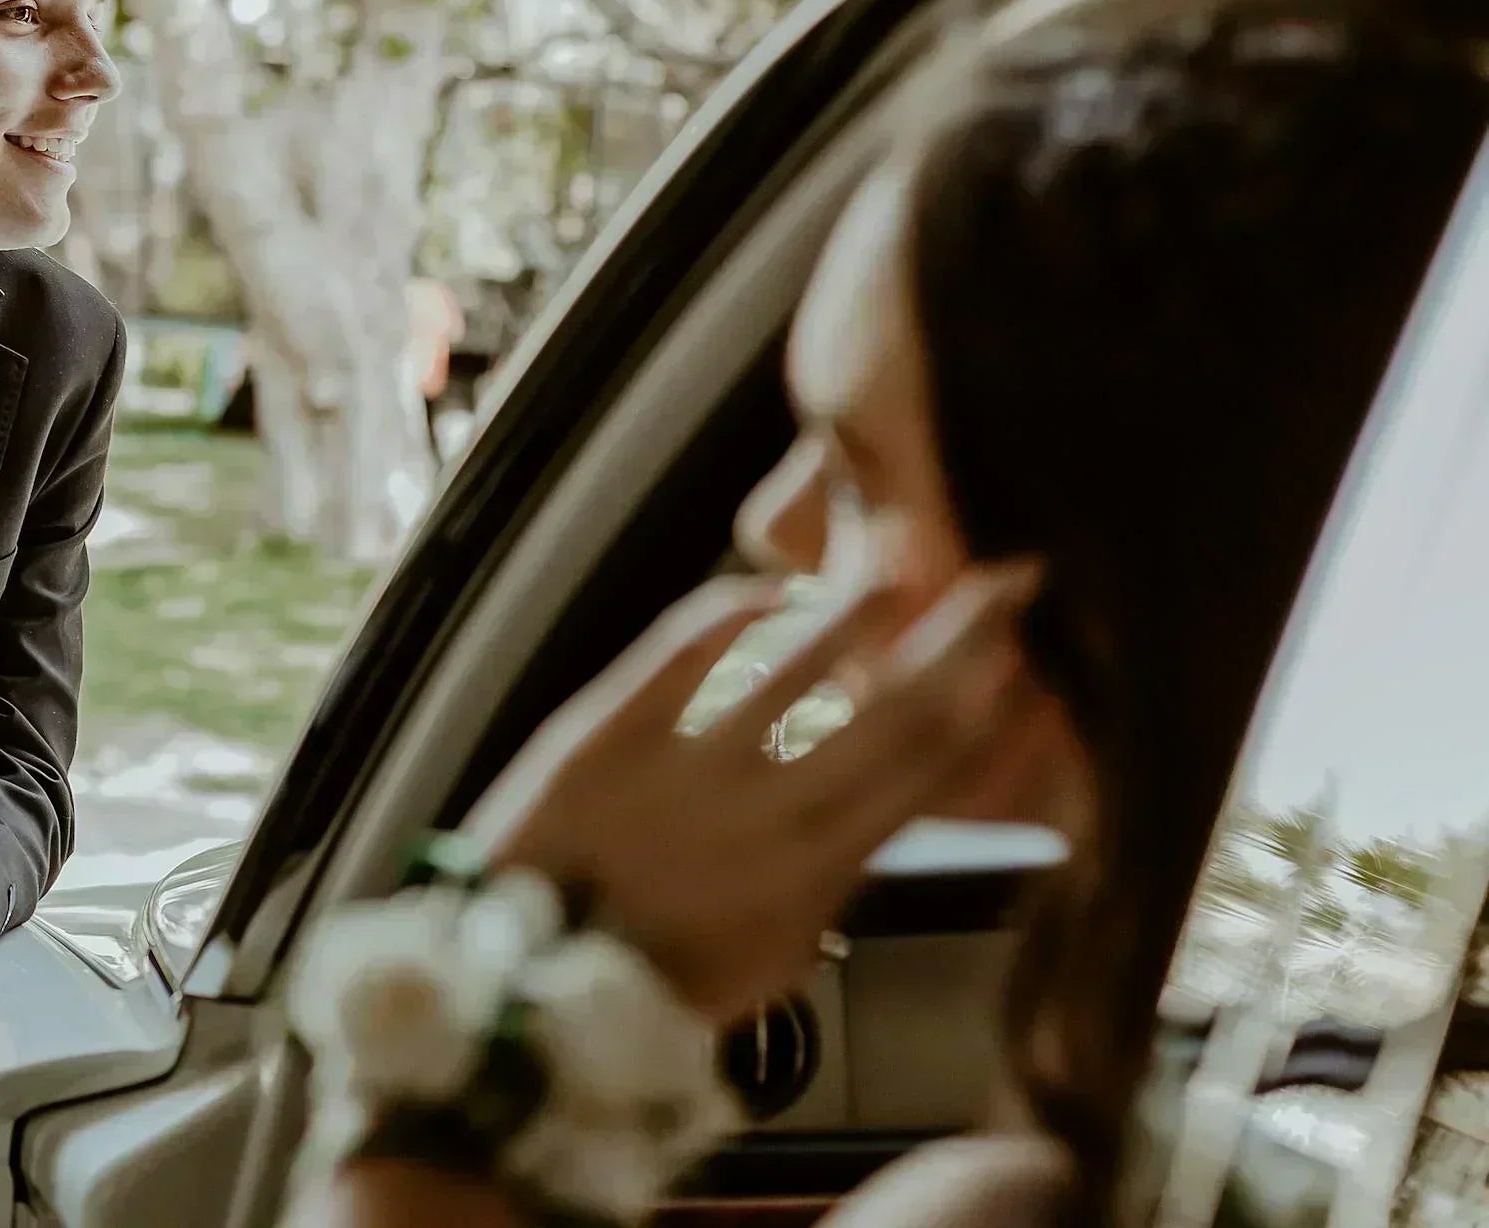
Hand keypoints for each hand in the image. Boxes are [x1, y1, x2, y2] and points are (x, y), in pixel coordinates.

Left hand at [465, 564, 1040, 1026]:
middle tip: (1012, 579)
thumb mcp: (775, 959)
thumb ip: (836, 885)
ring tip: (898, 563)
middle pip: (897, 708)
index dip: (996, 710)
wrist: (516, 987)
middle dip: (967, 637)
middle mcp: (769, 816)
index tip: (1035, 659)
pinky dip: (737, 606)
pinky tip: (770, 587)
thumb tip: (886, 813)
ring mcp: (687, 766)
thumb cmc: (653, 980)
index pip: (932, 776)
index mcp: (819, 876)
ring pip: (800, 660)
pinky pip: (684, 647)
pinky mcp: (606, 730)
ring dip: (862, 602)